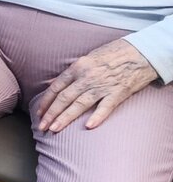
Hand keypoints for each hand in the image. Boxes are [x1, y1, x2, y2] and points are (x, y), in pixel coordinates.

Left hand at [35, 39, 156, 132]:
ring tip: (54, 129)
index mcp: (79, 67)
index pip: (57, 87)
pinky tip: (88, 127)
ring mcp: (103, 85)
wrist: (142, 51)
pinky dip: (97, 117)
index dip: (46, 101)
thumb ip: (75, 72)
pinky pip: (105, 107)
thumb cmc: (115, 53)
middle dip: (51, 114)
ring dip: (65, 118)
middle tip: (42, 126)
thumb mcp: (89, 57)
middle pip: (64, 98)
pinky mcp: (118, 92)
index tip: (39, 113)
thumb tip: (58, 85)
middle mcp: (87, 77)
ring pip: (79, 104)